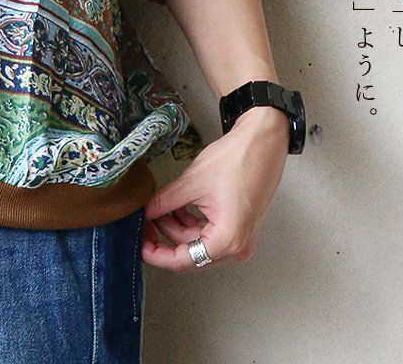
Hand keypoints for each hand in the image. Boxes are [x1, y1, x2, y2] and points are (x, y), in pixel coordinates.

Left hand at [141, 107, 288, 272]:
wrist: (263, 141)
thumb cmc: (239, 159)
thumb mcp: (192, 182)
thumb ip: (163, 202)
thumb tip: (144, 213)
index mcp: (227, 241)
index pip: (182, 261)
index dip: (155, 252)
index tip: (139, 242)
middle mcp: (237, 246)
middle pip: (190, 253)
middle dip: (165, 235)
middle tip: (145, 219)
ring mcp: (240, 236)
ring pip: (197, 241)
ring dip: (176, 225)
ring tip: (160, 206)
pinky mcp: (240, 224)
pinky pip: (208, 231)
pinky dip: (190, 220)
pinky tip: (177, 205)